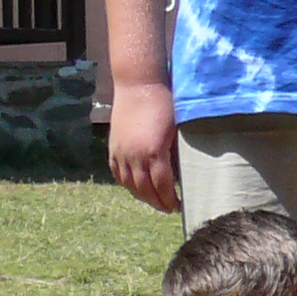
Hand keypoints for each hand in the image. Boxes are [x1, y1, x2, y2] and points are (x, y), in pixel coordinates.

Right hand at [109, 79, 181, 211]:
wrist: (138, 86)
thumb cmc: (165, 104)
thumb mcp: (177, 130)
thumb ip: (176, 153)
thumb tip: (183, 173)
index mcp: (154, 152)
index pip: (162, 185)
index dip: (170, 199)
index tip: (178, 206)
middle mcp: (134, 155)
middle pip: (144, 189)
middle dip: (157, 202)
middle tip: (168, 209)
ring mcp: (121, 152)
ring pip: (129, 183)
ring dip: (142, 196)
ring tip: (154, 201)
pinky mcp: (113, 147)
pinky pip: (117, 173)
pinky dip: (126, 184)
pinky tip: (135, 187)